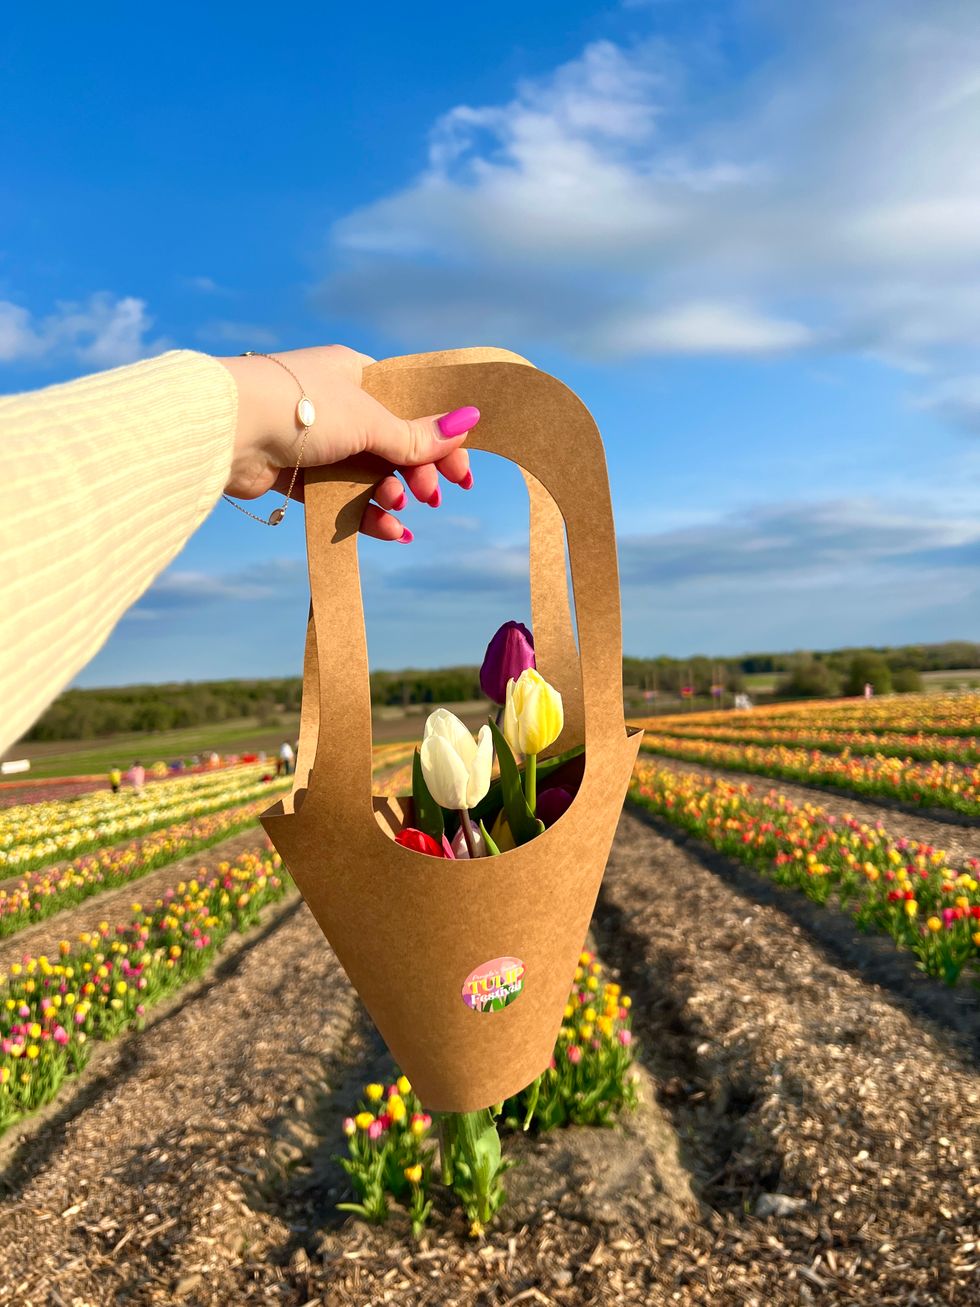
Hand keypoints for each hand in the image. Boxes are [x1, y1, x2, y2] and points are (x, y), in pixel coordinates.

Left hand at [218, 345, 478, 540]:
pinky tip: (389, 531)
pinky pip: (342, 496)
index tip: (460, 470)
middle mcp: (336, 403)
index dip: (438, 437)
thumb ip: (416, 434)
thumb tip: (467, 423)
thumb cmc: (303, 408)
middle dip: (416, 471)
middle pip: (392, 443)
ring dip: (390, 493)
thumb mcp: (370, 420)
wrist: (231, 430)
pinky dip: (365, 513)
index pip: (409, 404)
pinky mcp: (297, 474)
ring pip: (368, 473)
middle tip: (433, 495)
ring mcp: (316, 439)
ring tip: (398, 506)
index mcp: (354, 373)